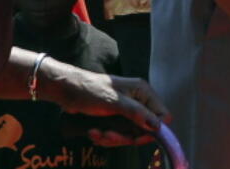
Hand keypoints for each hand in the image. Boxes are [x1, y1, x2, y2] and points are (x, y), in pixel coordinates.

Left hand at [54, 65, 169, 146]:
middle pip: (144, 129)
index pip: (161, 115)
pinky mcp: (115, 118)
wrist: (67, 90)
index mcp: (142, 92)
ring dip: (112, 138)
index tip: (136, 138)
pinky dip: (105, 136)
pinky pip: (118, 134)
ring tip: (96, 133)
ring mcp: (126, 110)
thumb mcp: (115, 102)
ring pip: (129, 134)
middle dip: (125, 136)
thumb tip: (158, 126)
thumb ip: (137, 113)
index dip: (153, 129)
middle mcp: (138, 100)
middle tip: (108, 136)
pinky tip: (93, 132)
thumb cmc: (91, 91)